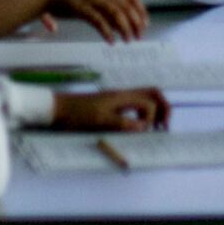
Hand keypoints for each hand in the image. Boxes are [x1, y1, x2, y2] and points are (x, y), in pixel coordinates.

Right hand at [47, 0, 149, 41]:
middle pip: (127, 7)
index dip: (141, 11)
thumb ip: (109, 5)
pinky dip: (108, 32)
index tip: (146, 24)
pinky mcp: (82, 7)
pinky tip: (111, 41)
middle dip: (136, 23)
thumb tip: (124, 24)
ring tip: (128, 40)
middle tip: (139, 36)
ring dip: (125, 29)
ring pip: (116, 14)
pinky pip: (99, 21)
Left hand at [50, 86, 169, 132]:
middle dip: (163, 107)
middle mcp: (123, 95)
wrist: (59, 109)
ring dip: (154, 110)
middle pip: (152, 92)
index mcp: (122, 97)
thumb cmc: (78, 115)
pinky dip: (143, 113)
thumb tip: (144, 128)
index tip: (143, 132)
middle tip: (165, 126)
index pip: (148, 102)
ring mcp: (118, 99)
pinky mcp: (112, 104)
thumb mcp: (99, 121)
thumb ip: (122, 123)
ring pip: (145, 98)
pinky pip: (134, 104)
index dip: (150, 118)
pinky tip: (138, 126)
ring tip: (156, 127)